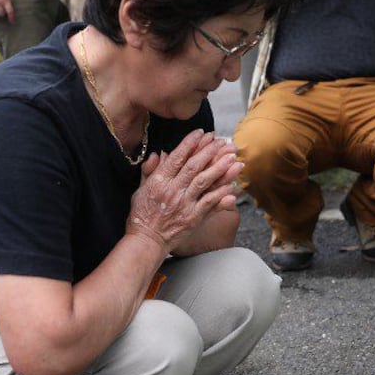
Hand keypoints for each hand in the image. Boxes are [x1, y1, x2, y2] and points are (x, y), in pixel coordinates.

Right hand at [126, 130, 243, 249]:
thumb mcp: (140, 189)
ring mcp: (184, 204)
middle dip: (210, 151)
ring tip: (233, 159)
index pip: (177, 157)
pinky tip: (233, 186)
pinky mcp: (194, 218)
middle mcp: (173, 190)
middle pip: (194, 166)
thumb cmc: (142, 215)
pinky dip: (222, 194)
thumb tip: (158, 153)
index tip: (202, 133)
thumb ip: (149, 170)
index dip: (190, 143)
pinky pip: (211, 203)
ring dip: (221, 169)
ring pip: (205, 182)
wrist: (146, 241)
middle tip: (223, 141)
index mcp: (159, 181)